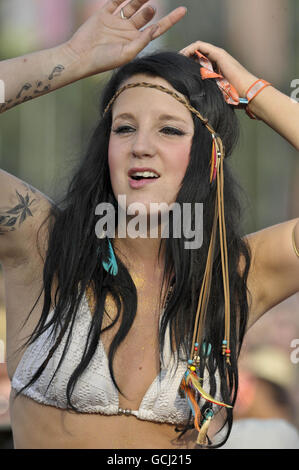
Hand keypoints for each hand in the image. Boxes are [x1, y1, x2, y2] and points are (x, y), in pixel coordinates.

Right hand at [66, 0, 186, 75]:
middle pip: (146, 14)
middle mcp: (128, 31)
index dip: (171, 19)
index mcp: (136, 42)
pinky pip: (116, 1)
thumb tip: (155, 28)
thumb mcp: (126, 54)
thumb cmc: (103, 61)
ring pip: (133, 4)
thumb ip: (141, 41)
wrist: (80, 57)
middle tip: (152, 6)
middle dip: (151, 9)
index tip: (183, 10)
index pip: (157, 28)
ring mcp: (116, 22)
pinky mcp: (104, 14)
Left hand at [180, 40, 257, 96]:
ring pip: (198, 47)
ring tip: (177, 58)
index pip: (199, 60)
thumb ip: (206, 90)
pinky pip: (200, 46)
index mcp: (216, 68)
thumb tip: (192, 99)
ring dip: (186, 51)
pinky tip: (183, 56)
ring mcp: (219, 55)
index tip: (178, 70)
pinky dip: (190, 49)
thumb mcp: (215, 93)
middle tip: (175, 64)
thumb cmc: (234, 97)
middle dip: (185, 57)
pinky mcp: (219, 54)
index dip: (188, 63)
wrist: (248, 92)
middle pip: (197, 53)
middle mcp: (218, 59)